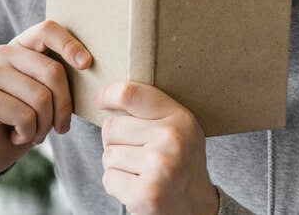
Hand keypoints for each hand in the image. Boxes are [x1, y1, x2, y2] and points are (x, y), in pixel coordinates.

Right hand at [0, 20, 91, 176]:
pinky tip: (18, 136)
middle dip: (64, 106)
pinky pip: (25, 116)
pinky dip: (30, 134)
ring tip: (37, 132)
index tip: (87, 64)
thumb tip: (89, 63)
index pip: (48, 30)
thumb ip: (61, 75)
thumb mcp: (49, 91)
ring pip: (41, 97)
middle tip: (61, 125)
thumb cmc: (29, 116)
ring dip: (46, 125)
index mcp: (23, 44)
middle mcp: (3, 52)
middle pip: (52, 71)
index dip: (69, 44)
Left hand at [96, 81, 218, 214]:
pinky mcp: (146, 194)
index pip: (130, 94)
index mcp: (179, 118)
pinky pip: (109, 179)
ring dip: (116, 165)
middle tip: (135, 152)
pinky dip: (117, 185)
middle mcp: (172, 139)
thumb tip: (106, 96)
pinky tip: (137, 186)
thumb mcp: (178, 126)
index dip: (108, 94)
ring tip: (139, 171)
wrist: (197, 207)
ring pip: (108, 154)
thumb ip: (150, 109)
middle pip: (111, 127)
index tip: (101, 100)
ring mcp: (160, 167)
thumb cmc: (179, 160)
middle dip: (115, 141)